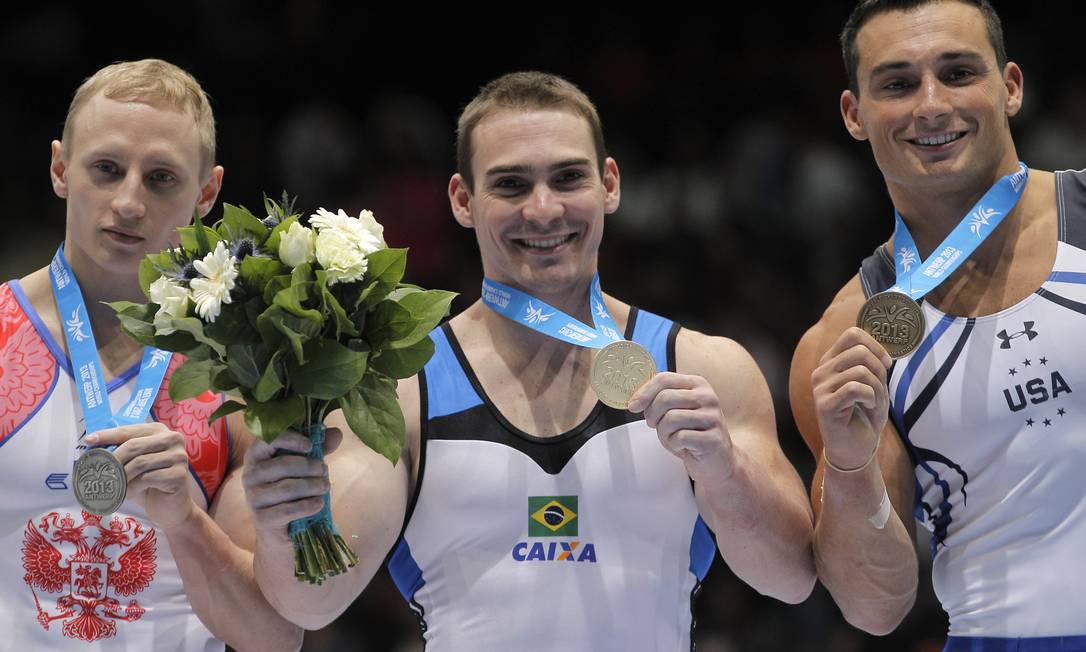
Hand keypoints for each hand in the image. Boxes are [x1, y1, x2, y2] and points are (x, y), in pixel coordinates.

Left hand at [87, 423, 195, 529]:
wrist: (170, 508)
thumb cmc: (148, 484)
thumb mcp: (132, 465)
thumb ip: (119, 453)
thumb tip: (91, 447)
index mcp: (159, 431)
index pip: (129, 430)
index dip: (107, 435)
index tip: (88, 440)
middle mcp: (173, 439)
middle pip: (133, 445)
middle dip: (112, 460)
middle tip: (99, 472)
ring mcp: (179, 456)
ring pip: (139, 463)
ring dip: (122, 477)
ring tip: (115, 487)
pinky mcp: (179, 475)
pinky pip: (147, 478)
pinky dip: (132, 487)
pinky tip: (128, 494)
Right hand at [241, 429, 339, 540]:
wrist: (280, 529)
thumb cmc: (291, 489)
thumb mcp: (304, 465)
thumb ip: (318, 448)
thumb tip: (336, 434)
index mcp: (256, 456)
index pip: (267, 439)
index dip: (290, 439)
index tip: (310, 446)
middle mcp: (250, 475)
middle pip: (282, 465)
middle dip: (309, 467)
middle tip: (324, 470)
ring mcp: (253, 498)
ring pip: (287, 488)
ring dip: (312, 486)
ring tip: (325, 486)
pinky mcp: (261, 519)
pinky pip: (288, 510)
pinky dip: (308, 505)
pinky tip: (319, 503)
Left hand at [627, 372, 733, 484]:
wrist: (716, 460)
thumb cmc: (691, 433)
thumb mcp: (676, 410)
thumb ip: (660, 399)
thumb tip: (635, 399)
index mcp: (697, 384)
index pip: (665, 379)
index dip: (644, 392)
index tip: (633, 405)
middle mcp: (708, 397)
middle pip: (665, 398)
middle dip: (652, 415)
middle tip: (655, 425)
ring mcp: (712, 417)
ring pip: (670, 418)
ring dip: (663, 432)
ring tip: (672, 437)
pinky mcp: (713, 438)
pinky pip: (680, 437)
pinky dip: (674, 444)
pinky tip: (683, 446)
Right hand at [811, 326, 891, 469]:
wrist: (855, 450)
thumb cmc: (864, 416)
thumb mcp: (872, 385)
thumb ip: (872, 365)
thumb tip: (881, 351)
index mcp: (831, 362)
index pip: (852, 335)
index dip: (876, 345)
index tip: (886, 364)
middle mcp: (821, 371)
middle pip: (859, 351)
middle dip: (879, 370)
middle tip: (879, 389)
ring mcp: (820, 388)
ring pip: (860, 371)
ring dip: (876, 388)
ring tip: (872, 402)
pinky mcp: (825, 405)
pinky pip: (856, 389)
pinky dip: (871, 398)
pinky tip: (867, 407)